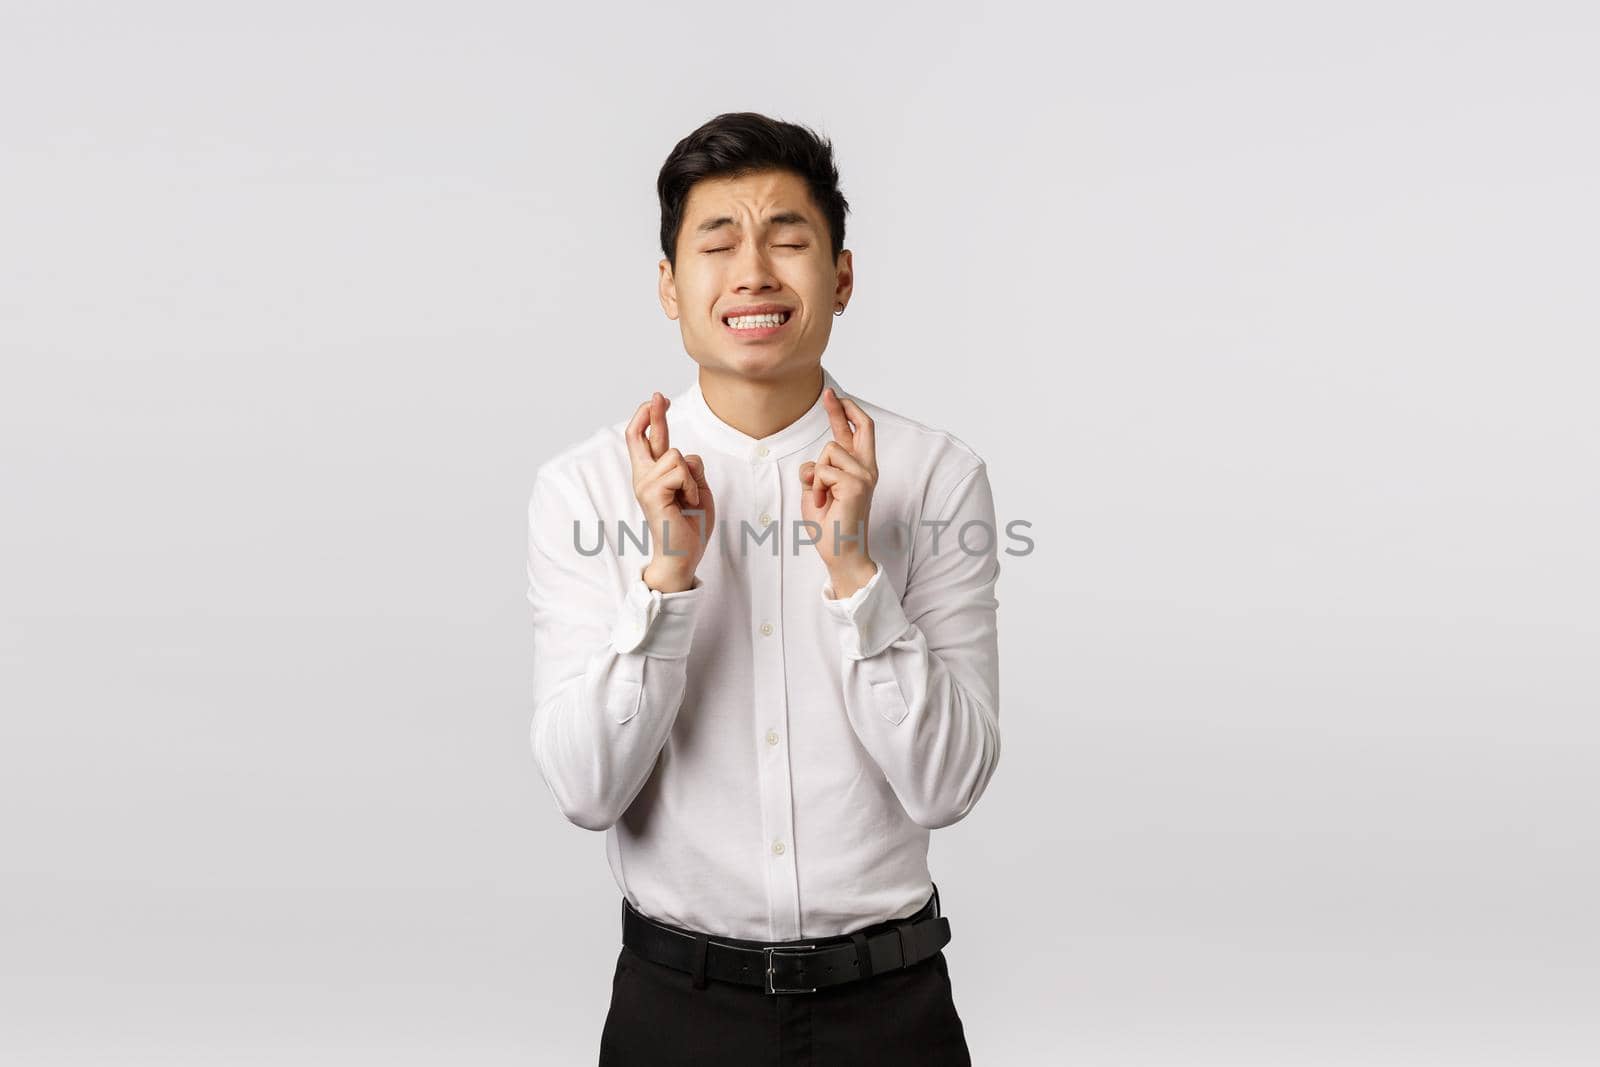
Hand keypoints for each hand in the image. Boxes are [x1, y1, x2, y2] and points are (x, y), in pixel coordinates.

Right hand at [626, 392, 713, 592]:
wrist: (684, 554)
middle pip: (640, 435)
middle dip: (651, 413)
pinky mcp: (652, 493)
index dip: (650, 417)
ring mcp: (644, 485)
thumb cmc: (690, 524)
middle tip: (658, 395)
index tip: (659, 401)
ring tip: (688, 499)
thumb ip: (688, 468)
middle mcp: (643, 477)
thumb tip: (683, 454)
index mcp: (652, 475)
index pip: (644, 439)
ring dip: (691, 477)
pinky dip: (691, 486)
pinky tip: (687, 503)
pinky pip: (680, 471)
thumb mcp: (695, 488)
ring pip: (675, 454)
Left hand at [799, 387, 878, 597]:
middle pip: (860, 428)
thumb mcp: (817, 492)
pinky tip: (823, 503)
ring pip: (829, 451)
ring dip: (816, 476)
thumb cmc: (829, 526)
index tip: (834, 395)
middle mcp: (867, 470)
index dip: (844, 413)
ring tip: (822, 498)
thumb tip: (813, 462)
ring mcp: (865, 476)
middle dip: (841, 408)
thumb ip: (818, 472)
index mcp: (859, 471)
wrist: (840, 553)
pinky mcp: (857, 484)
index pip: (855, 434)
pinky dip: (816, 487)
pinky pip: (823, 470)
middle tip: (828, 393)